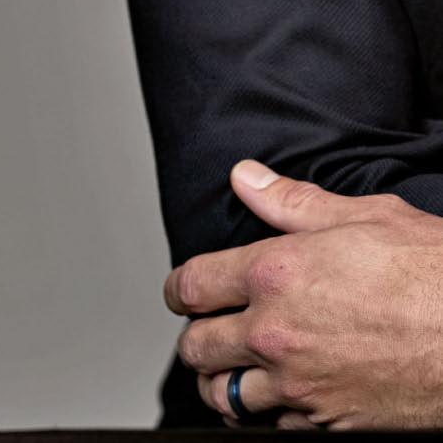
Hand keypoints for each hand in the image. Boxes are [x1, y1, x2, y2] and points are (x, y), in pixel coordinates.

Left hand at [163, 159, 442, 430]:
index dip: (179, 290)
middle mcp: (277, 334)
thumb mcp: (366, 216)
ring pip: (226, 397)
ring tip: (231, 372)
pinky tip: (282, 402)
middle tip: (206, 331)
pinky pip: (274, 431)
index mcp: (275, 274)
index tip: (181, 293)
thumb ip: (293, 202)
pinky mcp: (330, 428)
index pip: (192, 285)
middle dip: (196, 337)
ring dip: (223, 383)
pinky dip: (271, 418)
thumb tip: (244, 178)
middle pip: (198, 347)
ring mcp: (301, 387)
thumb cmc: (432, 273)